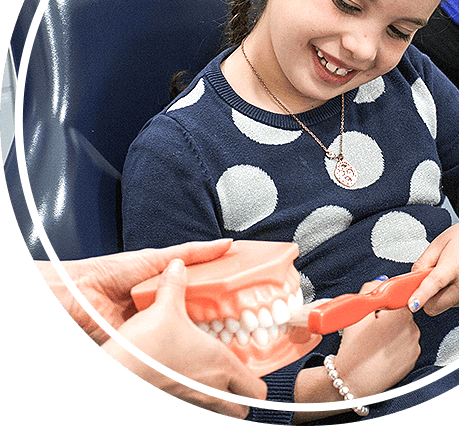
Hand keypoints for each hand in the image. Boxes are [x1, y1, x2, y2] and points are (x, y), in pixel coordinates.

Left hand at [36, 239, 233, 344]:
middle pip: (198, 310)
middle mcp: (163, 304)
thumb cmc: (111, 271)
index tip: (248, 292)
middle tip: (243, 318)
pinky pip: (166, 343)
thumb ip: (192, 252)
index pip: (204, 286)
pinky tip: (196, 347)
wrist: (77, 296)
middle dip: (218, 316)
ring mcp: (155, 323)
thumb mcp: (158, 257)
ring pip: (186, 329)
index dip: (224, 290)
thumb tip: (223, 244)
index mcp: (168, 283)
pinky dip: (179, 346)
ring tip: (226, 334)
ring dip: (201, 332)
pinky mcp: (145, 341)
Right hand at [102, 258, 266, 416]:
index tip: (259, 367)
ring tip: (217, 369)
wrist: (119, 370)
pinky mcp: (175, 397)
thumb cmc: (146, 349)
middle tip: (242, 372)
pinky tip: (191, 369)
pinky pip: (198, 400)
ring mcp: (192, 396)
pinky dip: (201, 389)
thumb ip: (175, 285)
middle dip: (245, 393)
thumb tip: (178, 267)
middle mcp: (209, 386)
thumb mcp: (165, 307)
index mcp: (220, 365)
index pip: (256, 390)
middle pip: (242, 408)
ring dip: (223, 392)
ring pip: (220, 407)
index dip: (260, 382)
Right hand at [334, 278, 420, 396]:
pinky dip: (396, 346)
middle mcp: (412, 330)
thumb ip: (370, 289)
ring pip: (404, 330)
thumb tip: (380, 281)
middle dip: (388, 316)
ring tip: (375, 340)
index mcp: (401, 315)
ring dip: (393, 331)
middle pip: (402, 313)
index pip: (400, 297)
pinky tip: (381, 351)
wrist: (353, 381)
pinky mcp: (412, 361)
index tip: (381, 305)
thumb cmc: (355, 349)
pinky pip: (406, 345)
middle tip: (371, 325)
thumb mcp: (358, 312)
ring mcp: (414, 347)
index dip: (387, 301)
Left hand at [408, 209, 458, 315]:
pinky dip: (452, 294)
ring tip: (450, 272)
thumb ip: (423, 261)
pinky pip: (456, 303)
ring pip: (444, 305)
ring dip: (441, 294)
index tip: (411, 305)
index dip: (419, 297)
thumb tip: (411, 278)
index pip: (433, 286)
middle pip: (435, 305)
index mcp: (456, 265)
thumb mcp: (441, 240)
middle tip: (427, 279)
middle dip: (426, 296)